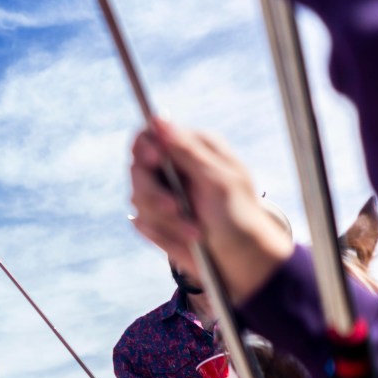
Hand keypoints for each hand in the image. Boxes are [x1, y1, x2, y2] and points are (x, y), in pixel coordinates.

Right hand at [129, 119, 291, 301]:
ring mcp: (162, 195)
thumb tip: (159, 119)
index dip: (145, 147)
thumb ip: (186, 150)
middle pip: (137, 170)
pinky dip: (163, 235)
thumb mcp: (217, 179)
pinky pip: (142, 225)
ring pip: (137, 200)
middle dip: (154, 193)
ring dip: (165, 220)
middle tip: (174, 207)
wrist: (240, 258)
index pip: (149, 136)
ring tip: (195, 231)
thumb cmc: (237, 215)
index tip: (154, 160)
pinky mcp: (156, 220)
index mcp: (190, 150)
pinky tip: (188, 239)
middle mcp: (172, 170)